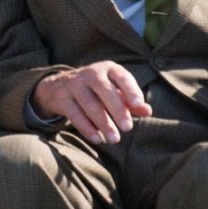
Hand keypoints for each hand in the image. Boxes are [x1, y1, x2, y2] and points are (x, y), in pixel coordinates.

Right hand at [32, 61, 152, 143]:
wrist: (59, 86)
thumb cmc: (97, 90)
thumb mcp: (115, 91)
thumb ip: (131, 102)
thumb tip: (148, 111)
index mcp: (107, 69)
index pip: (121, 76)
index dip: (130, 90)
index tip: (138, 105)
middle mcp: (90, 73)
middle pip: (104, 89)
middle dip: (116, 109)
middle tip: (128, 128)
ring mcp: (74, 84)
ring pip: (89, 103)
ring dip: (102, 122)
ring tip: (114, 139)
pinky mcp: (62, 97)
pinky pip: (74, 113)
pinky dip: (86, 127)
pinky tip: (97, 139)